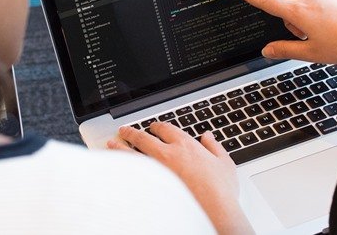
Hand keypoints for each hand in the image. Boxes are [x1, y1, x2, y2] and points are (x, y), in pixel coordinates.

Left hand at [107, 123, 252, 234]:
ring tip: (112, 143)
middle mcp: (167, 154)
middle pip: (143, 138)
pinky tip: (116, 167)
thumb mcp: (224, 163)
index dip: (157, 126)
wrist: (213, 210)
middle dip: (132, 132)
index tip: (153, 127)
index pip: (166, 129)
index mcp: (185, 145)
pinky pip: (131, 173)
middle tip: (124, 130)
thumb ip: (214, 147)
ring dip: (120, 146)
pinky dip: (121, 167)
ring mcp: (156, 170)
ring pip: (132, 153)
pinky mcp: (150, 186)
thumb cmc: (220, 190)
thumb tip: (208, 137)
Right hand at [232, 0, 336, 77]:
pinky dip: (321, 12)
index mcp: (299, 13)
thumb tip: (267, 50)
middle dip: (289, 19)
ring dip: (305, 16)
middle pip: (286, 4)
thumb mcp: (311, 54)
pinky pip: (320, 0)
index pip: (267, 2)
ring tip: (325, 34)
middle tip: (305, 38)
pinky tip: (336, 26)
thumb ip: (285, 50)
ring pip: (303, 3)